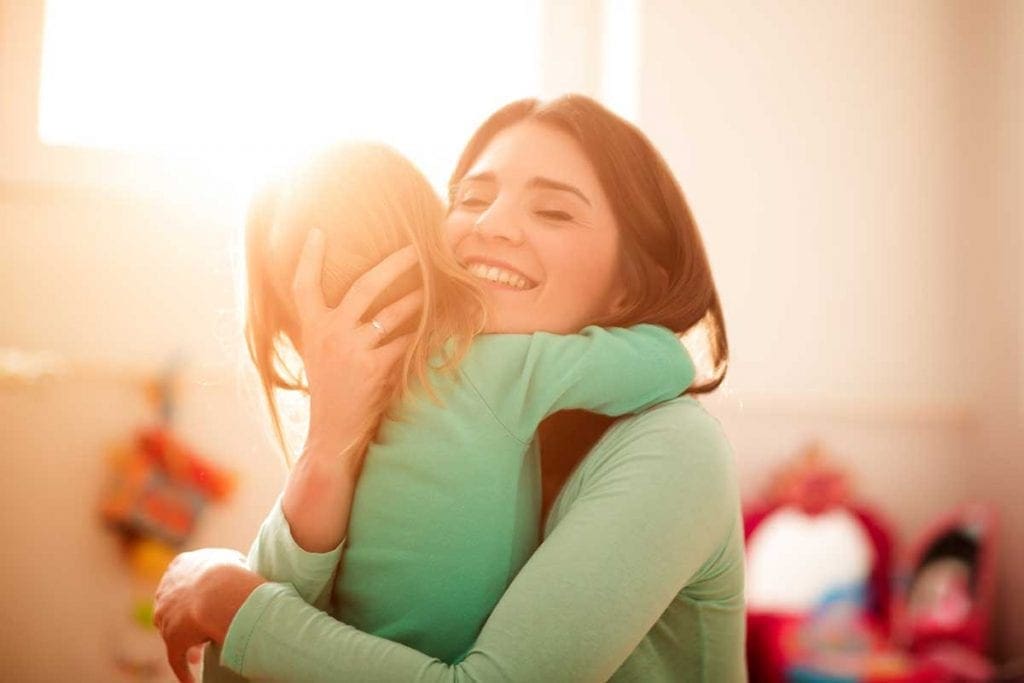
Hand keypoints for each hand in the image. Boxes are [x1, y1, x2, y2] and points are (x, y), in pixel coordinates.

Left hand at [153, 548, 260, 681]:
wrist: (220, 590)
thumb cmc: (233, 571)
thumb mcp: (232, 559)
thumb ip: (230, 564)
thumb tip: (242, 569)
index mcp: (180, 566)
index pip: (182, 581)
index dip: (194, 594)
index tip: (205, 603)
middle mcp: (166, 590)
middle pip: (173, 608)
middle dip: (185, 620)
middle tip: (199, 630)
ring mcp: (166, 617)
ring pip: (173, 633)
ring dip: (186, 644)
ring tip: (198, 656)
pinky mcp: (172, 640)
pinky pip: (176, 659)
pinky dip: (183, 671)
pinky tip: (190, 681)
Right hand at [291, 229, 423, 451]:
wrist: (331, 433)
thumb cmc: (332, 391)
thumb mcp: (320, 353)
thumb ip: (332, 326)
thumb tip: (359, 298)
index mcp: (312, 327)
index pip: (303, 285)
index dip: (308, 257)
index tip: (316, 230)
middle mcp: (329, 333)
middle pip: (364, 285)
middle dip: (394, 263)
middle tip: (417, 247)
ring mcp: (351, 350)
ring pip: (392, 312)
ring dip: (418, 297)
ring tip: (437, 284)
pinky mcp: (374, 369)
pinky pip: (405, 342)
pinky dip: (423, 333)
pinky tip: (440, 323)